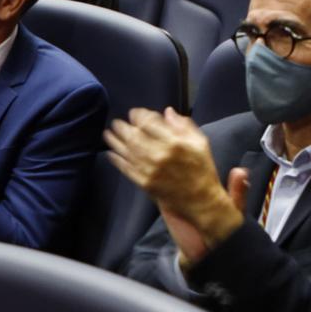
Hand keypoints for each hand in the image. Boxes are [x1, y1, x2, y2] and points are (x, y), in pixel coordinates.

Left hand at [103, 108, 244, 262]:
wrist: (200, 200)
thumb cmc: (201, 170)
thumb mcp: (200, 143)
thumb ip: (184, 125)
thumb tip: (168, 112)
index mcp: (175, 142)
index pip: (149, 123)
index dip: (139, 115)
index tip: (134, 113)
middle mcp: (161, 155)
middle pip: (134, 135)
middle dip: (123, 127)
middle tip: (117, 123)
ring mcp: (150, 170)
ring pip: (127, 150)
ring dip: (115, 140)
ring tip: (108, 134)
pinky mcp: (144, 182)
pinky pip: (126, 168)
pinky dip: (116, 159)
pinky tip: (111, 153)